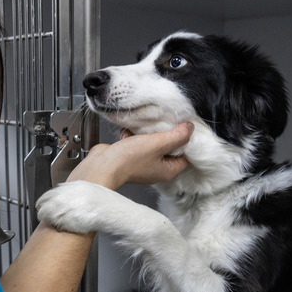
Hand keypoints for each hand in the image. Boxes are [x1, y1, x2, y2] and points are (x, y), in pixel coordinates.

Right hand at [66, 122, 192, 189]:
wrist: (101, 165)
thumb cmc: (129, 159)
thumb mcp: (158, 144)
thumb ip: (177, 136)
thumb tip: (190, 128)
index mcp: (168, 170)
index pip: (186, 156)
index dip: (188, 141)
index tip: (187, 127)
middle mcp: (156, 169)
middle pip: (169, 148)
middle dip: (167, 133)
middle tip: (169, 120)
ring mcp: (142, 163)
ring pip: (152, 143)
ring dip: (149, 132)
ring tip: (148, 123)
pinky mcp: (129, 156)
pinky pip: (137, 142)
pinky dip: (134, 135)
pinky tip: (131, 130)